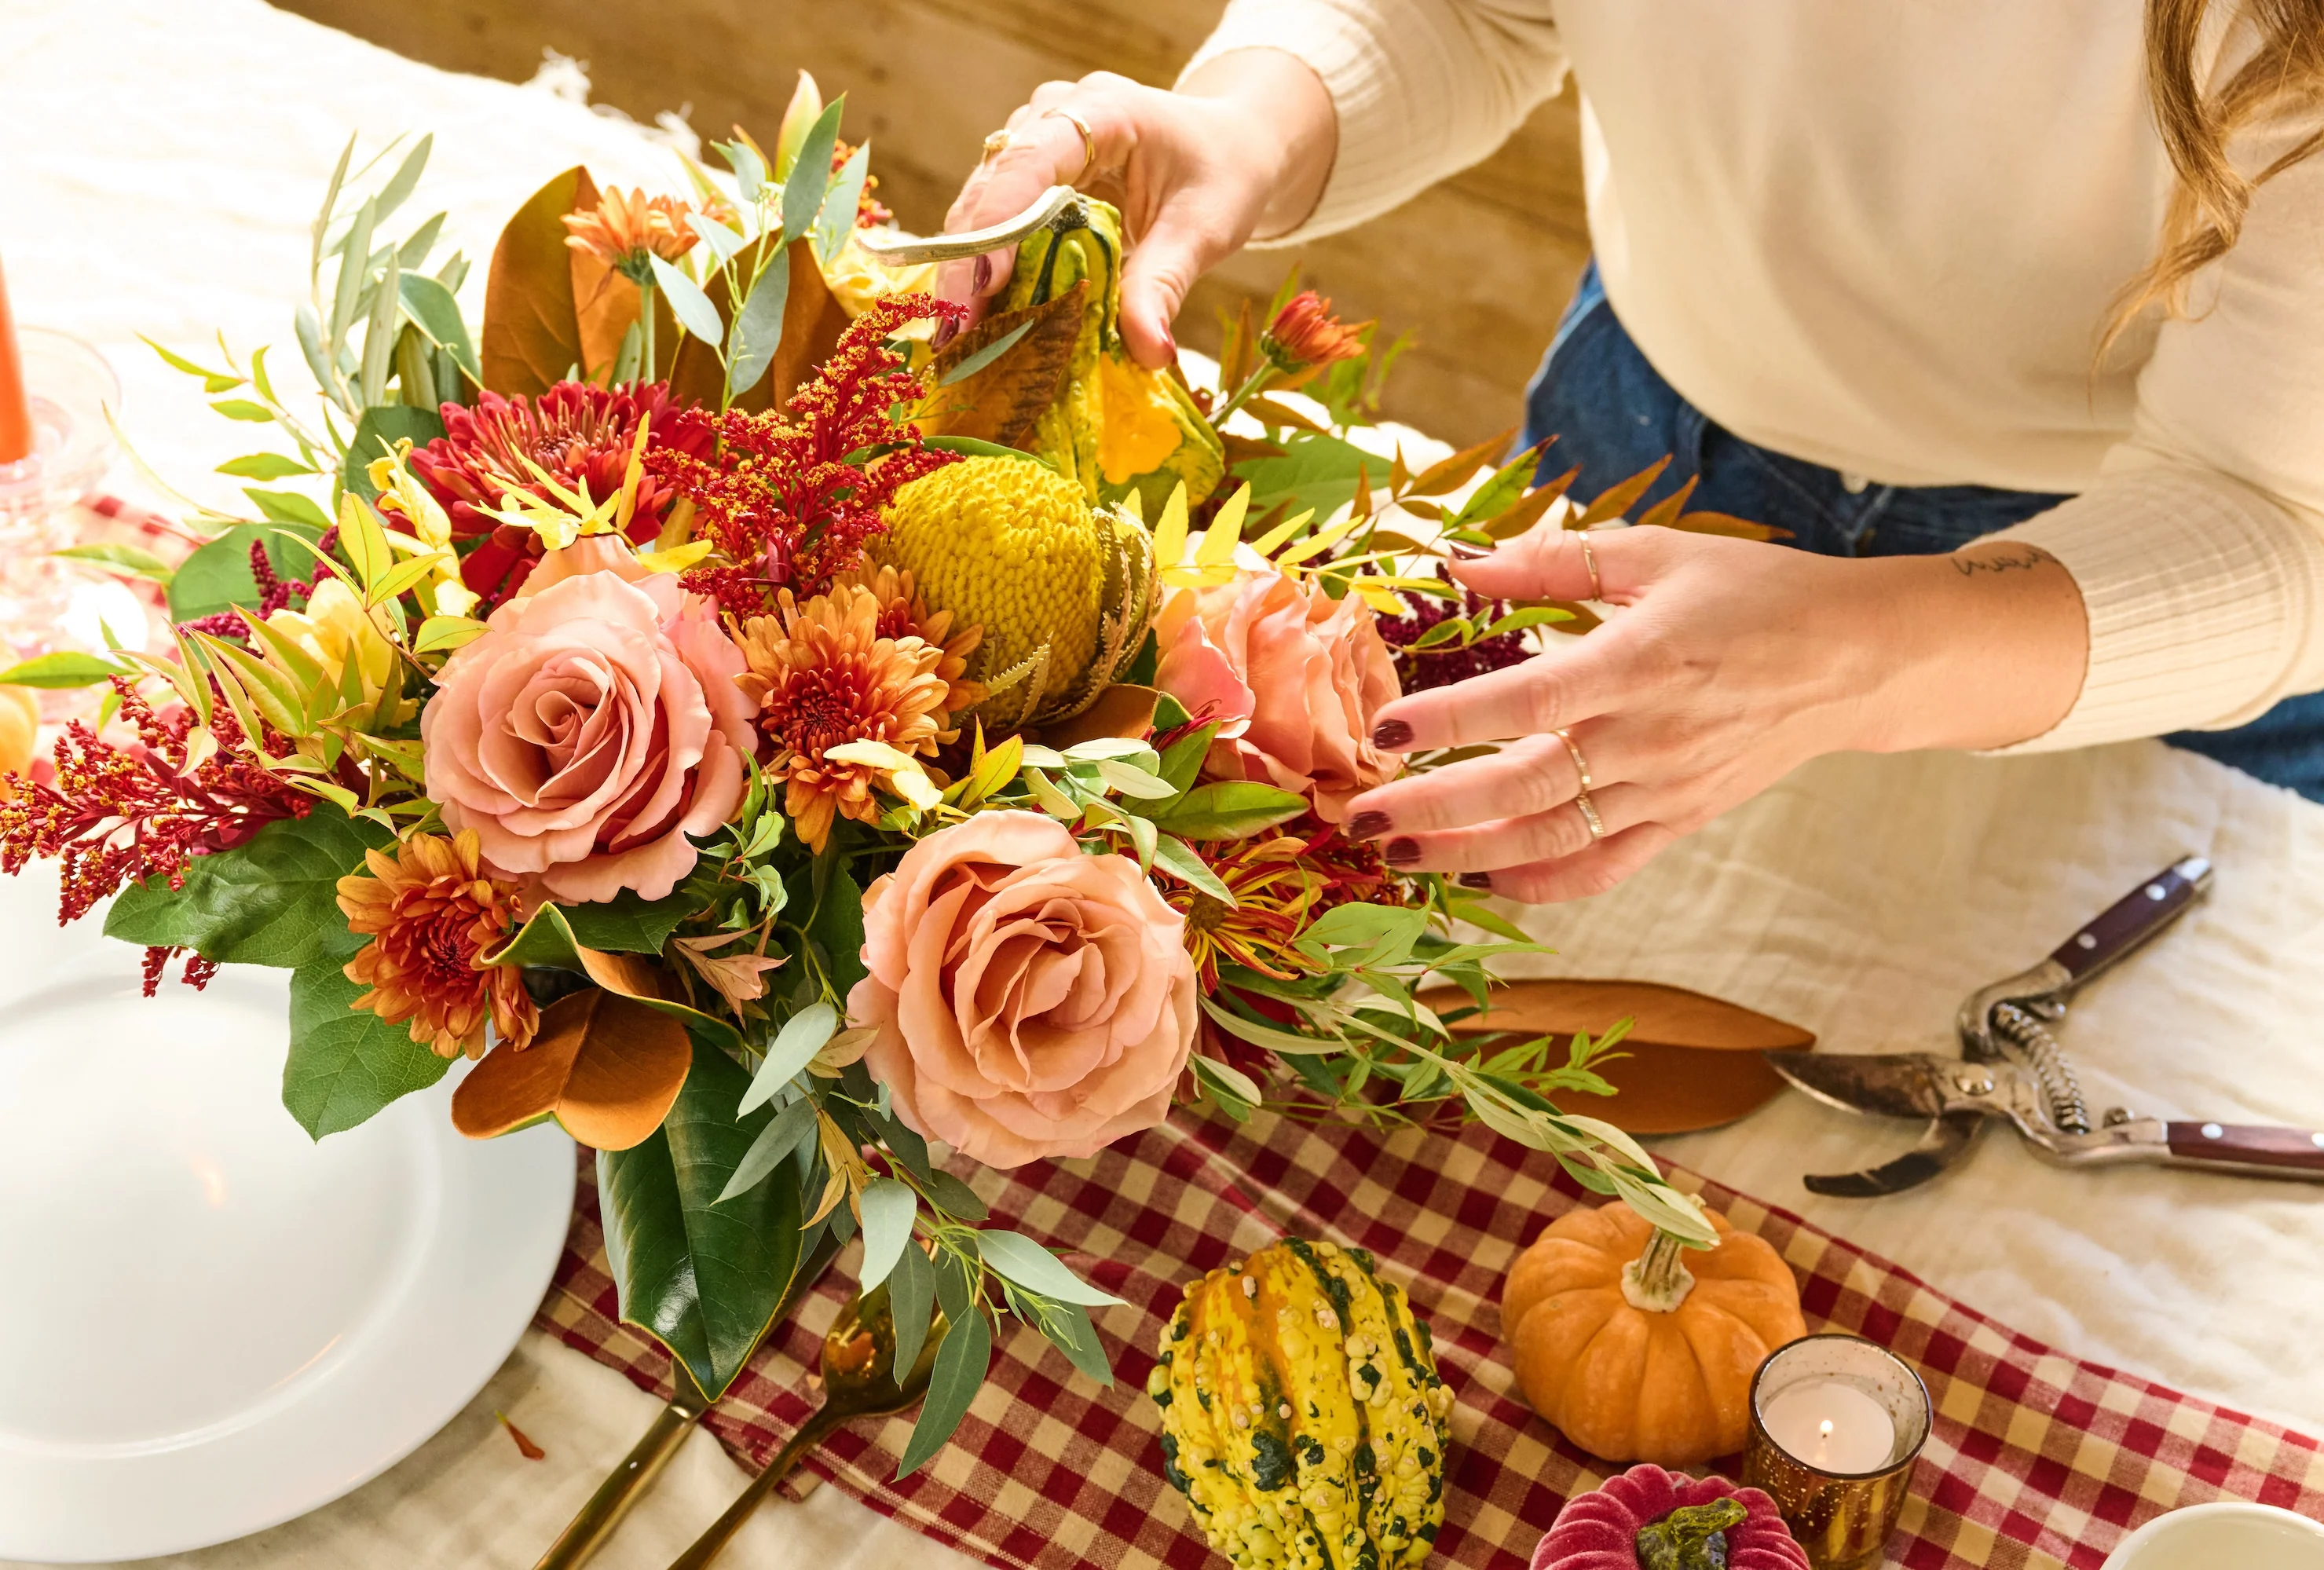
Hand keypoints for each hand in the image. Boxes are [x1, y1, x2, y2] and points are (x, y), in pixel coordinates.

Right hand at [935, 51, 1335, 364]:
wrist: (1229, 147)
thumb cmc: (1222, 175)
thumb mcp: (1206, 229)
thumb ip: (1165, 286)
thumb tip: (1149, 355)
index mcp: (1104, 111)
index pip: (1030, 160)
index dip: (997, 223)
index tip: (977, 288)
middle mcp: (1056, 115)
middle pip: (992, 185)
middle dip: (969, 262)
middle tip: (955, 336)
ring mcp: (1034, 138)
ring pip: (982, 203)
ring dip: (969, 270)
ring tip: (959, 338)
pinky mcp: (1029, 171)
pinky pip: (995, 219)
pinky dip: (988, 269)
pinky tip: (980, 320)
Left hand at [1342, 528, 2087, 901]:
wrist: (1856, 660)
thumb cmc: (1753, 594)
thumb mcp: (1656, 554)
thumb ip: (1552, 560)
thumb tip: (1458, 562)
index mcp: (1638, 662)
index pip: (1526, 701)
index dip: (1451, 721)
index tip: (1385, 730)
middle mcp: (1647, 737)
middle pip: (1523, 788)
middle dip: (1434, 811)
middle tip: (1360, 819)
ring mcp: (1664, 790)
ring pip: (1551, 838)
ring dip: (1466, 854)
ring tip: (1395, 855)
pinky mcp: (1680, 821)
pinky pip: (1602, 868)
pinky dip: (1540, 883)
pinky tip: (1480, 881)